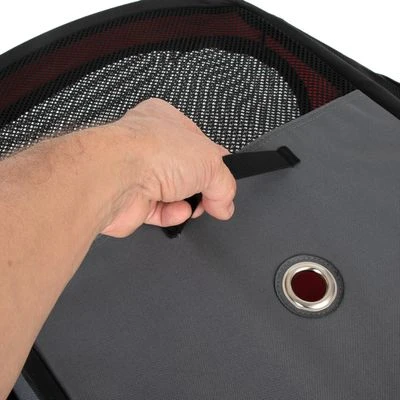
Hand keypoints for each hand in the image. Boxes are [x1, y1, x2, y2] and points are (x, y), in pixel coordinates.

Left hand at [101, 98, 236, 236]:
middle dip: (200, 186)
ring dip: (187, 203)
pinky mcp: (131, 200)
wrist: (116, 177)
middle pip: (185, 172)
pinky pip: (159, 211)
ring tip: (193, 204)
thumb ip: (225, 183)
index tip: (224, 177)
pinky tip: (177, 211)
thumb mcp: (210, 161)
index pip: (197, 142)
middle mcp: (148, 145)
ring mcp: (137, 173)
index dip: (214, 161)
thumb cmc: (151, 151)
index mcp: (165, 120)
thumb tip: (226, 203)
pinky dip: (171, 214)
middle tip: (212, 195)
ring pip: (172, 194)